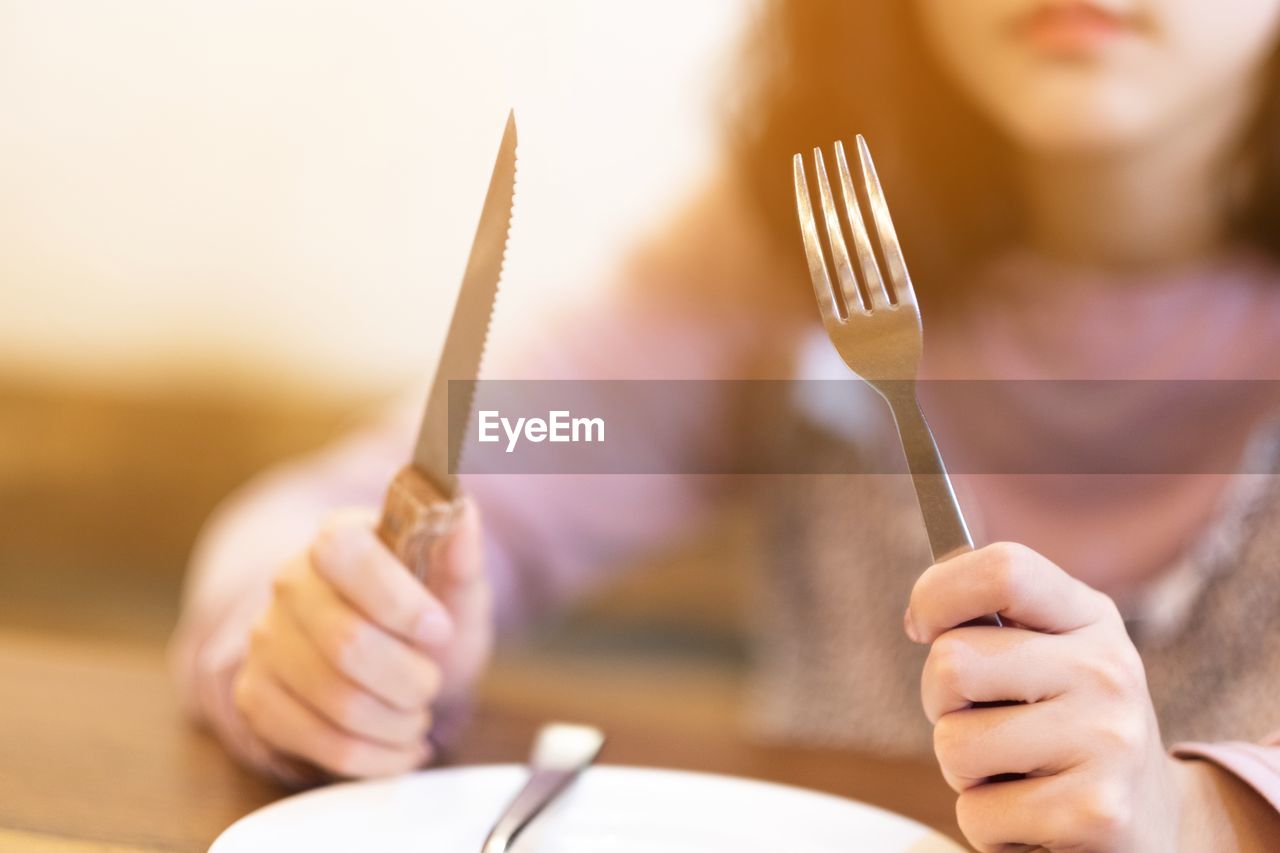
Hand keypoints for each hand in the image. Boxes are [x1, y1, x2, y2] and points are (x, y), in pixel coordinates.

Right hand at [233, 502, 491, 777]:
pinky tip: (399, 744)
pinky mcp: (258, 698)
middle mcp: (289, 584)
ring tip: (416, 713)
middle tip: (431, 682)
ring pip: (338, 702)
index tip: (438, 629)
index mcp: (336, 538)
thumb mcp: (456, 584)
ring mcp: (266, 642)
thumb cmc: (426, 614)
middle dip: (410, 678)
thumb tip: (465, 511)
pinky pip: (322, 745)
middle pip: (347, 645)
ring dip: (398, 721)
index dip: (399, 602)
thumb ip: (461, 553)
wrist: (390, 657)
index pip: (346, 556)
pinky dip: (377, 756)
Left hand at [905, 542, 1178, 851]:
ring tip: (1014, 774)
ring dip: (963, 772)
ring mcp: (1108, 740)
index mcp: (1089, 619)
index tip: (922, 625)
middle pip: (952, 663)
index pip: (1004, 570)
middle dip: (942, 705)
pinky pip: (977, 812)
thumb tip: (921, 617)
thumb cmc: (1066, 731)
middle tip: (983, 723)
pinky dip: (988, 827)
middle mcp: (1107, 670)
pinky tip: (1033, 818)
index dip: (938, 592)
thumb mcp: (1050, 658)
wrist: (1152, 824)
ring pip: (954, 744)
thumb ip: (990, 626)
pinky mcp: (1097, 812)